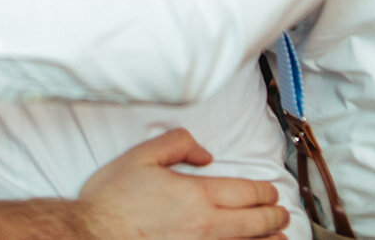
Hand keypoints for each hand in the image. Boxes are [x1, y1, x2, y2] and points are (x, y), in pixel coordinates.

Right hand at [79, 129, 288, 239]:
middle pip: (254, 223)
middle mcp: (206, 227)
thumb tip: (203, 153)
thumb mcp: (142, 156)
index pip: (245, 193)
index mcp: (197, 196)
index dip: (263, 192)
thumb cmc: (113, 200)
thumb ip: (177, 144)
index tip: (271, 192)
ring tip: (280, 239)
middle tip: (281, 214)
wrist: (92, 236)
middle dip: (273, 217)